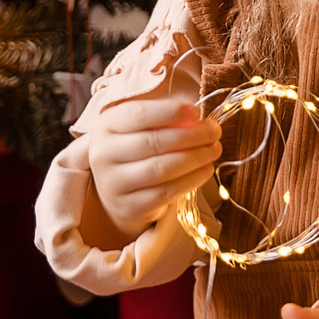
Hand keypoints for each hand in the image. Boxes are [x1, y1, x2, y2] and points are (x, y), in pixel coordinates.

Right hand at [83, 95, 220, 241]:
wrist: (115, 190)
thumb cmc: (133, 150)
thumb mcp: (138, 127)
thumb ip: (162, 119)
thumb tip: (197, 119)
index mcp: (106, 126)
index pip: (139, 114)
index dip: (171, 112)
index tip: (197, 112)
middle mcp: (103, 154)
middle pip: (154, 142)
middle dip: (191, 135)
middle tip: (214, 132)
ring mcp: (113, 183)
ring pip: (161, 169)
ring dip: (195, 158)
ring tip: (214, 150)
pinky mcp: (129, 207)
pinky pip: (166, 193)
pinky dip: (191, 180)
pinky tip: (205, 170)